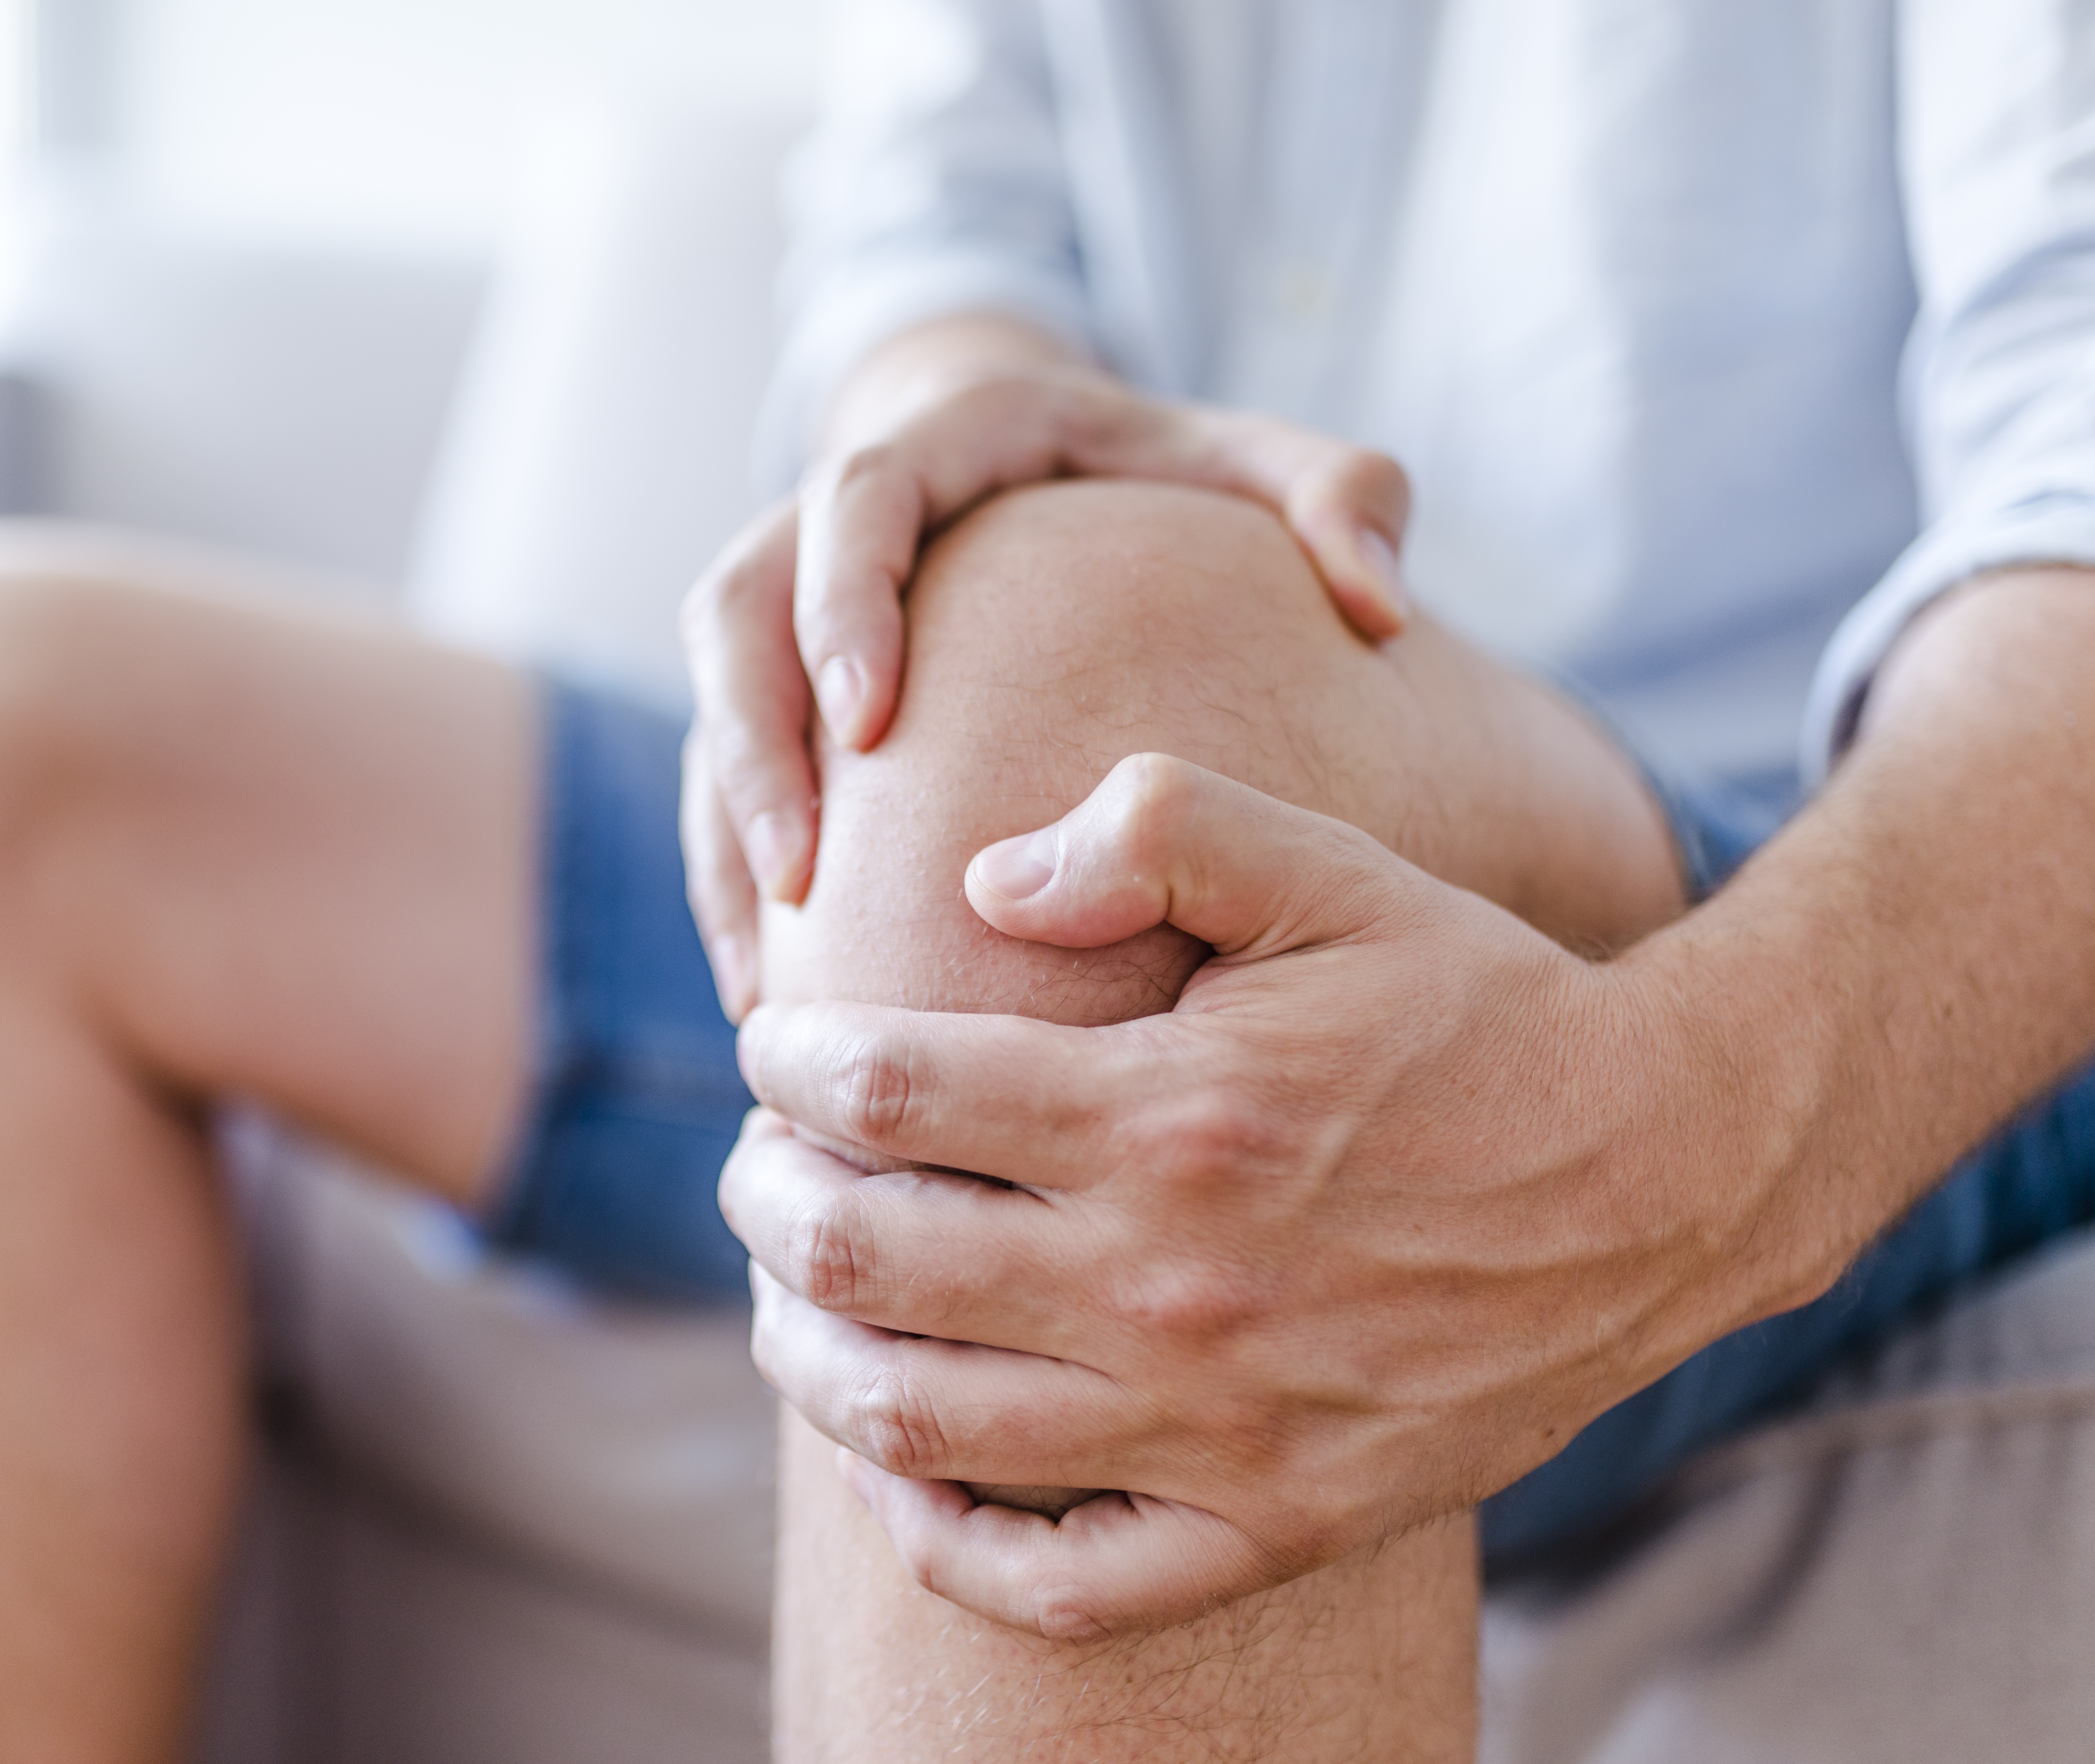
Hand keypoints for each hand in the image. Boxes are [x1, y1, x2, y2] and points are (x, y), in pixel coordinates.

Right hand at [679, 362, 1415, 1019]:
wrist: (1043, 459)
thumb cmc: (1161, 473)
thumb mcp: (1256, 463)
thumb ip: (1339, 498)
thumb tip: (1380, 600)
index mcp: (941, 442)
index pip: (856, 499)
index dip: (845, 604)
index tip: (873, 718)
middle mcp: (832, 516)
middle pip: (735, 613)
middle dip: (754, 744)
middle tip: (803, 872)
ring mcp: (787, 606)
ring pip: (713, 713)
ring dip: (727, 839)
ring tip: (766, 974)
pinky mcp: (772, 688)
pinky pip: (721, 784)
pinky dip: (733, 882)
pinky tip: (770, 989)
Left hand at [722, 755, 1803, 1638]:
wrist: (1664, 1174)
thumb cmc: (1481, 1009)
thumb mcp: (1334, 871)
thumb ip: (1154, 830)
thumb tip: (982, 883)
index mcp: (1172, 1116)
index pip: (888, 1091)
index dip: (792, 1060)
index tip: (775, 1043)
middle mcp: (1173, 1285)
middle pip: (865, 1258)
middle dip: (764, 1199)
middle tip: (755, 1163)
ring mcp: (1220, 1427)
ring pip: (920, 1423)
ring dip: (806, 1356)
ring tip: (784, 1297)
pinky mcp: (1278, 1523)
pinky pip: (1060, 1586)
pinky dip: (944, 1546)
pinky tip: (895, 1481)